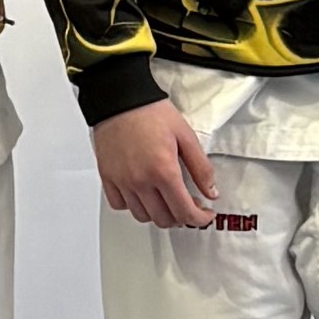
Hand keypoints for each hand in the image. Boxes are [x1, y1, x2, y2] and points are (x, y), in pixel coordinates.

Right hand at [92, 99, 223, 228]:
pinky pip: (120, 205)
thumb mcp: (186, 136)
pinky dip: (133, 206)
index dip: (199, 219)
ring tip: (165, 201)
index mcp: (163, 171)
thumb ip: (201, 168)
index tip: (204, 214)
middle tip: (188, 206)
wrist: (120, 99)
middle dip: (181, 218)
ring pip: (142, 216)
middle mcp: (141, 180)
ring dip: (158, 214)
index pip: (184, 212)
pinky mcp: (108, 177)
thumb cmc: (150, 113)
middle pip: (164, 219)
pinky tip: (142, 195)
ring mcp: (122, 181)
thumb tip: (210, 192)